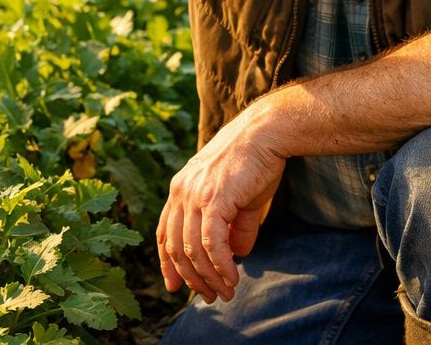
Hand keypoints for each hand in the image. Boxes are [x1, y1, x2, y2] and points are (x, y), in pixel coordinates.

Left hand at [157, 107, 285, 303]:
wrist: (266, 133)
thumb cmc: (254, 161)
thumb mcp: (239, 198)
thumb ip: (236, 226)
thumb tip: (237, 254)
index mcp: (180, 189)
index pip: (165, 233)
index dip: (167, 263)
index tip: (174, 286)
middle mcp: (181, 192)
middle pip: (176, 248)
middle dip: (191, 278)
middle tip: (209, 297)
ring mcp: (195, 195)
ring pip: (193, 250)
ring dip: (209, 277)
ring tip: (226, 292)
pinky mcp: (214, 199)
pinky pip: (212, 244)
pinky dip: (220, 266)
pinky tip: (232, 277)